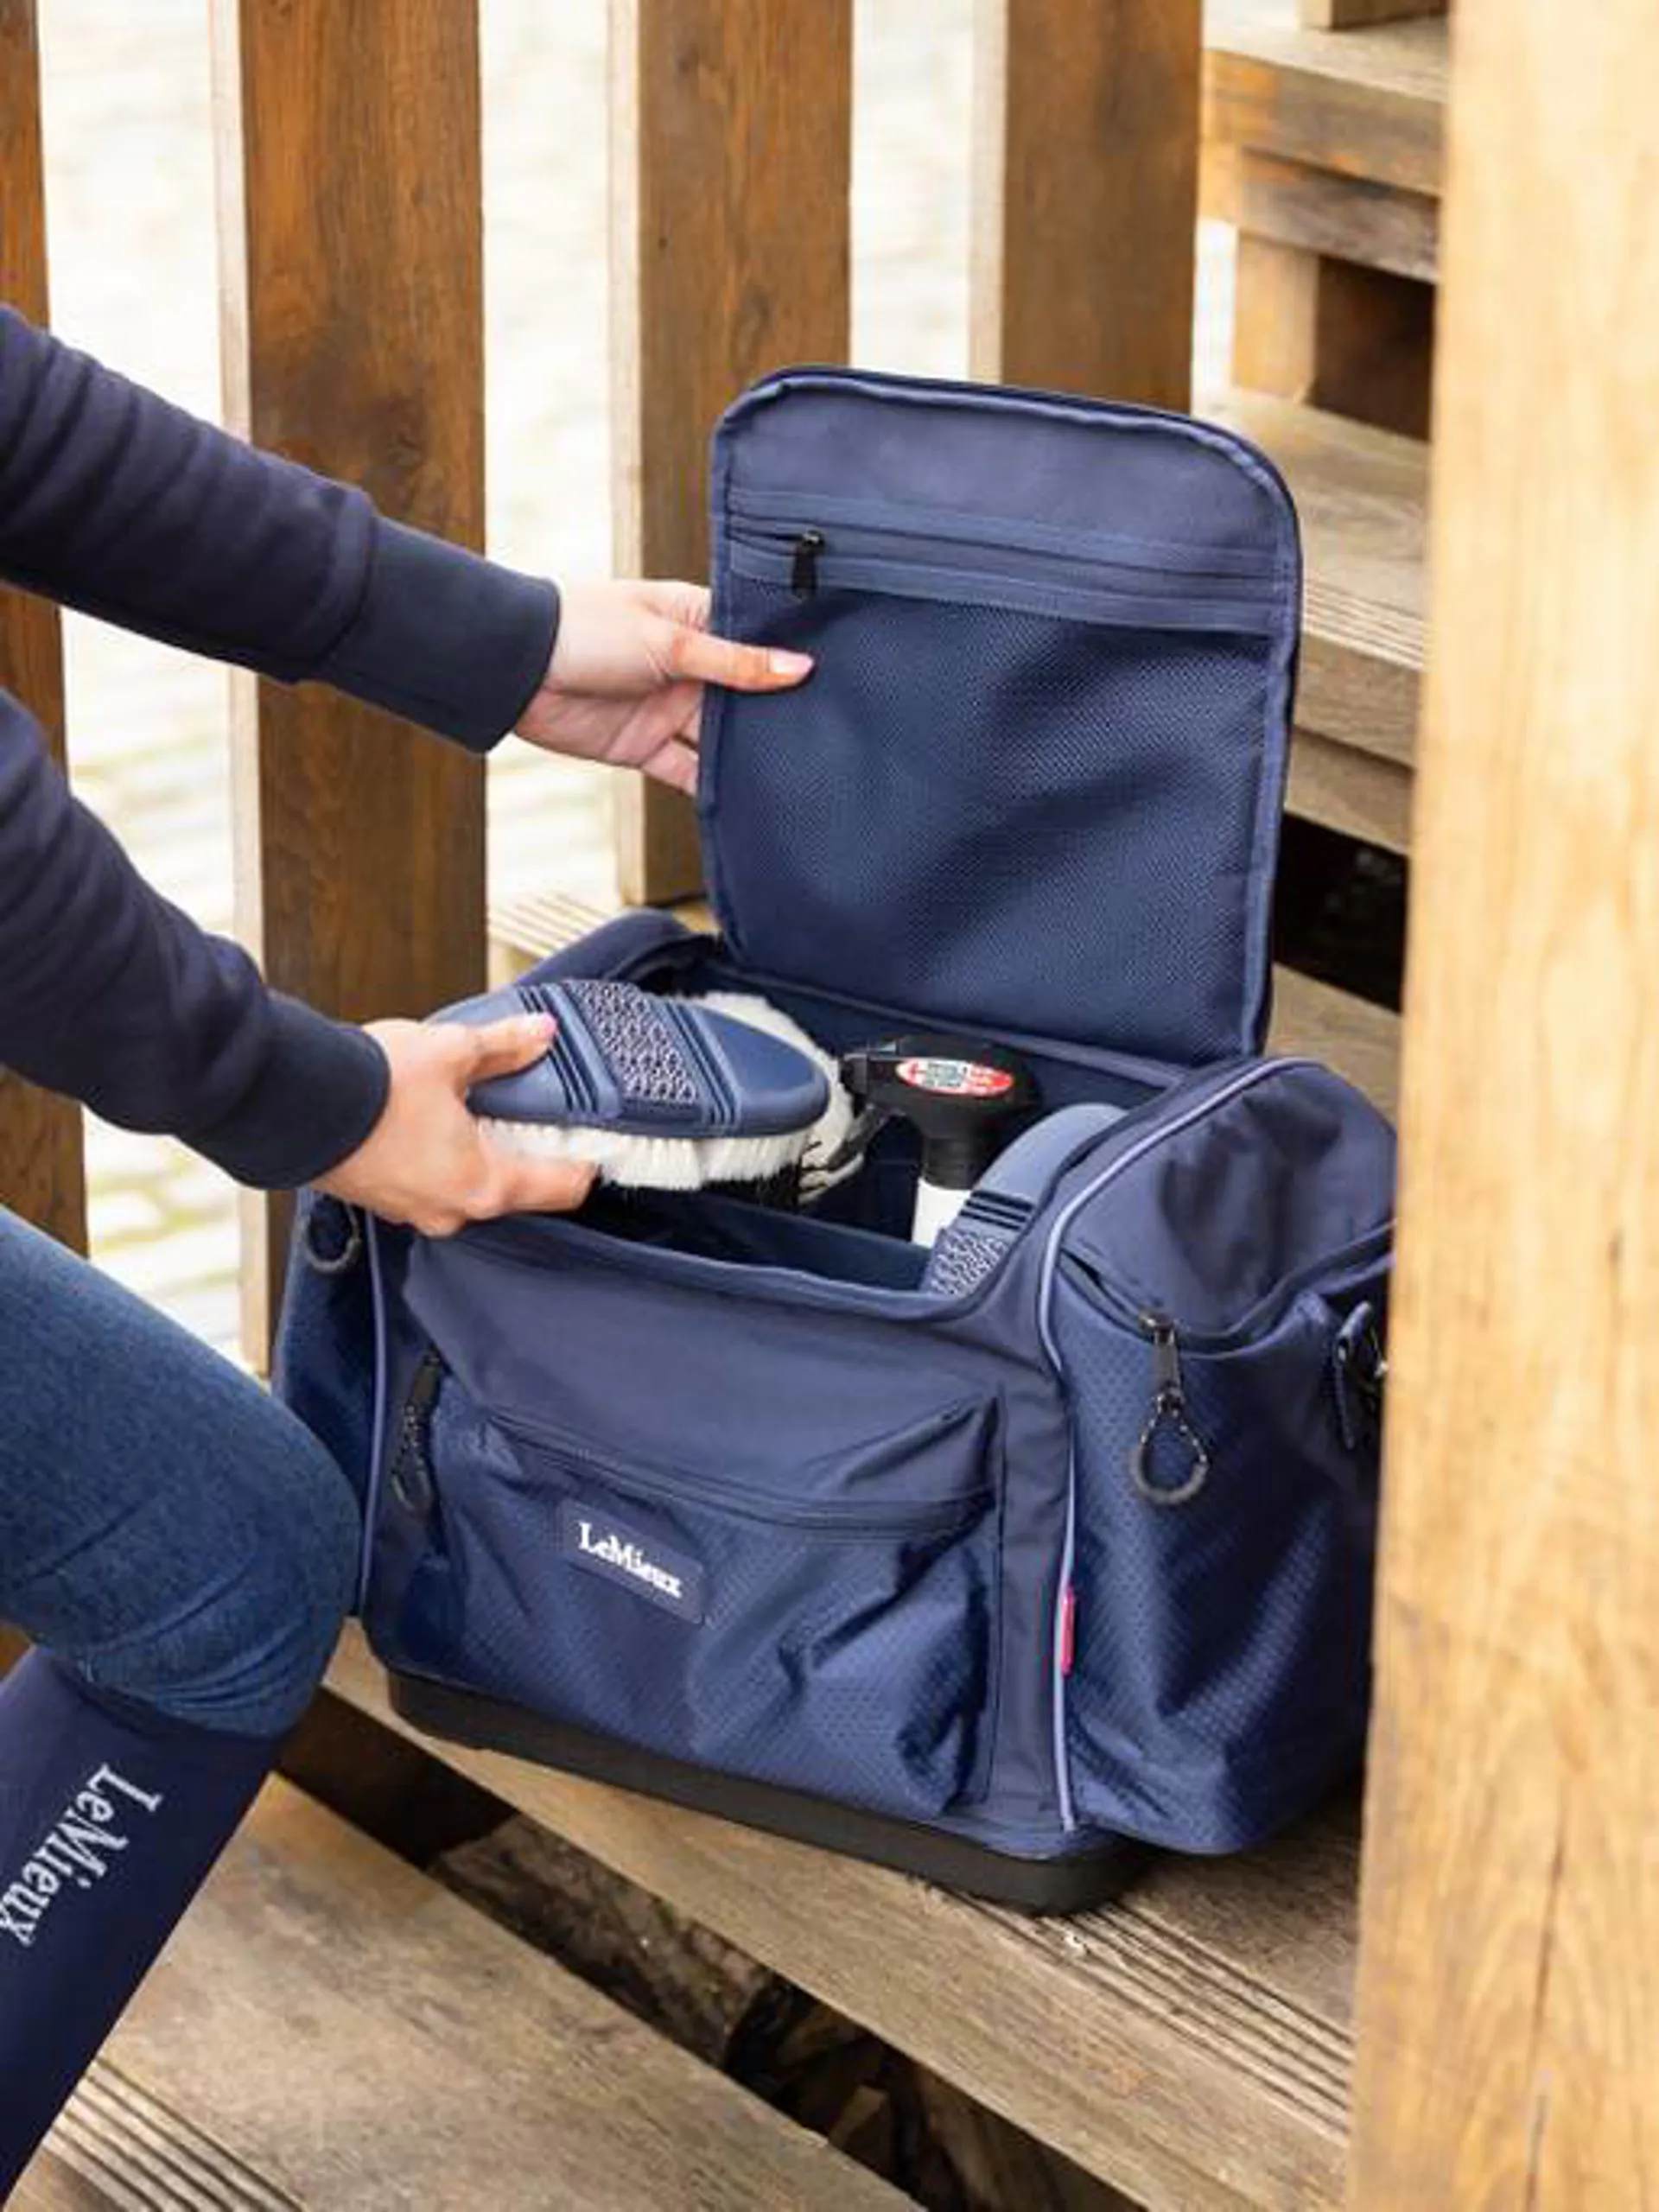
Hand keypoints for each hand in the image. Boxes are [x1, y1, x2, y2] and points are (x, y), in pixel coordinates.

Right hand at [316, 1013, 594, 1236]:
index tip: (595, 1141)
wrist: (291, 1103)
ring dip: (482, 1153)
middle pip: (518, 1190)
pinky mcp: (386, 1201)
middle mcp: (454, 1210)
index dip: (586, 1162)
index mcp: (484, 1184)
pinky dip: (443, 1158)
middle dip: (529, 1150)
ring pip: (472, 1187)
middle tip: (535, 1110)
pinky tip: (435, 1121)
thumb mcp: (451, 1052)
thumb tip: (540, 1034)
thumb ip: (504, 1047)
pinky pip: (432, 1184)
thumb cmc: (367, 1087)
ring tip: (478, 1107)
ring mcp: (417, 1211)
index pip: (562, 1189)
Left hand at [514, 579, 812, 794]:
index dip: (789, 659)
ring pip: (722, 738)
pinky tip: (746, 799)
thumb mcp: (670, 641)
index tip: (836, 677)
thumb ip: (735, 662)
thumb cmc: (586, 629)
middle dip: (775, 714)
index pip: (755, 641)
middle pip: (744, 695)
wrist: (517, 670)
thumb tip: (799, 668)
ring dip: (748, 754)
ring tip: (795, 770)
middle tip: (827, 731)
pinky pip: (689, 771)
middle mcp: (689, 665)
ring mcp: (669, 708)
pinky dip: (713, 786)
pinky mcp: (647, 747)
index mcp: (695, 621)